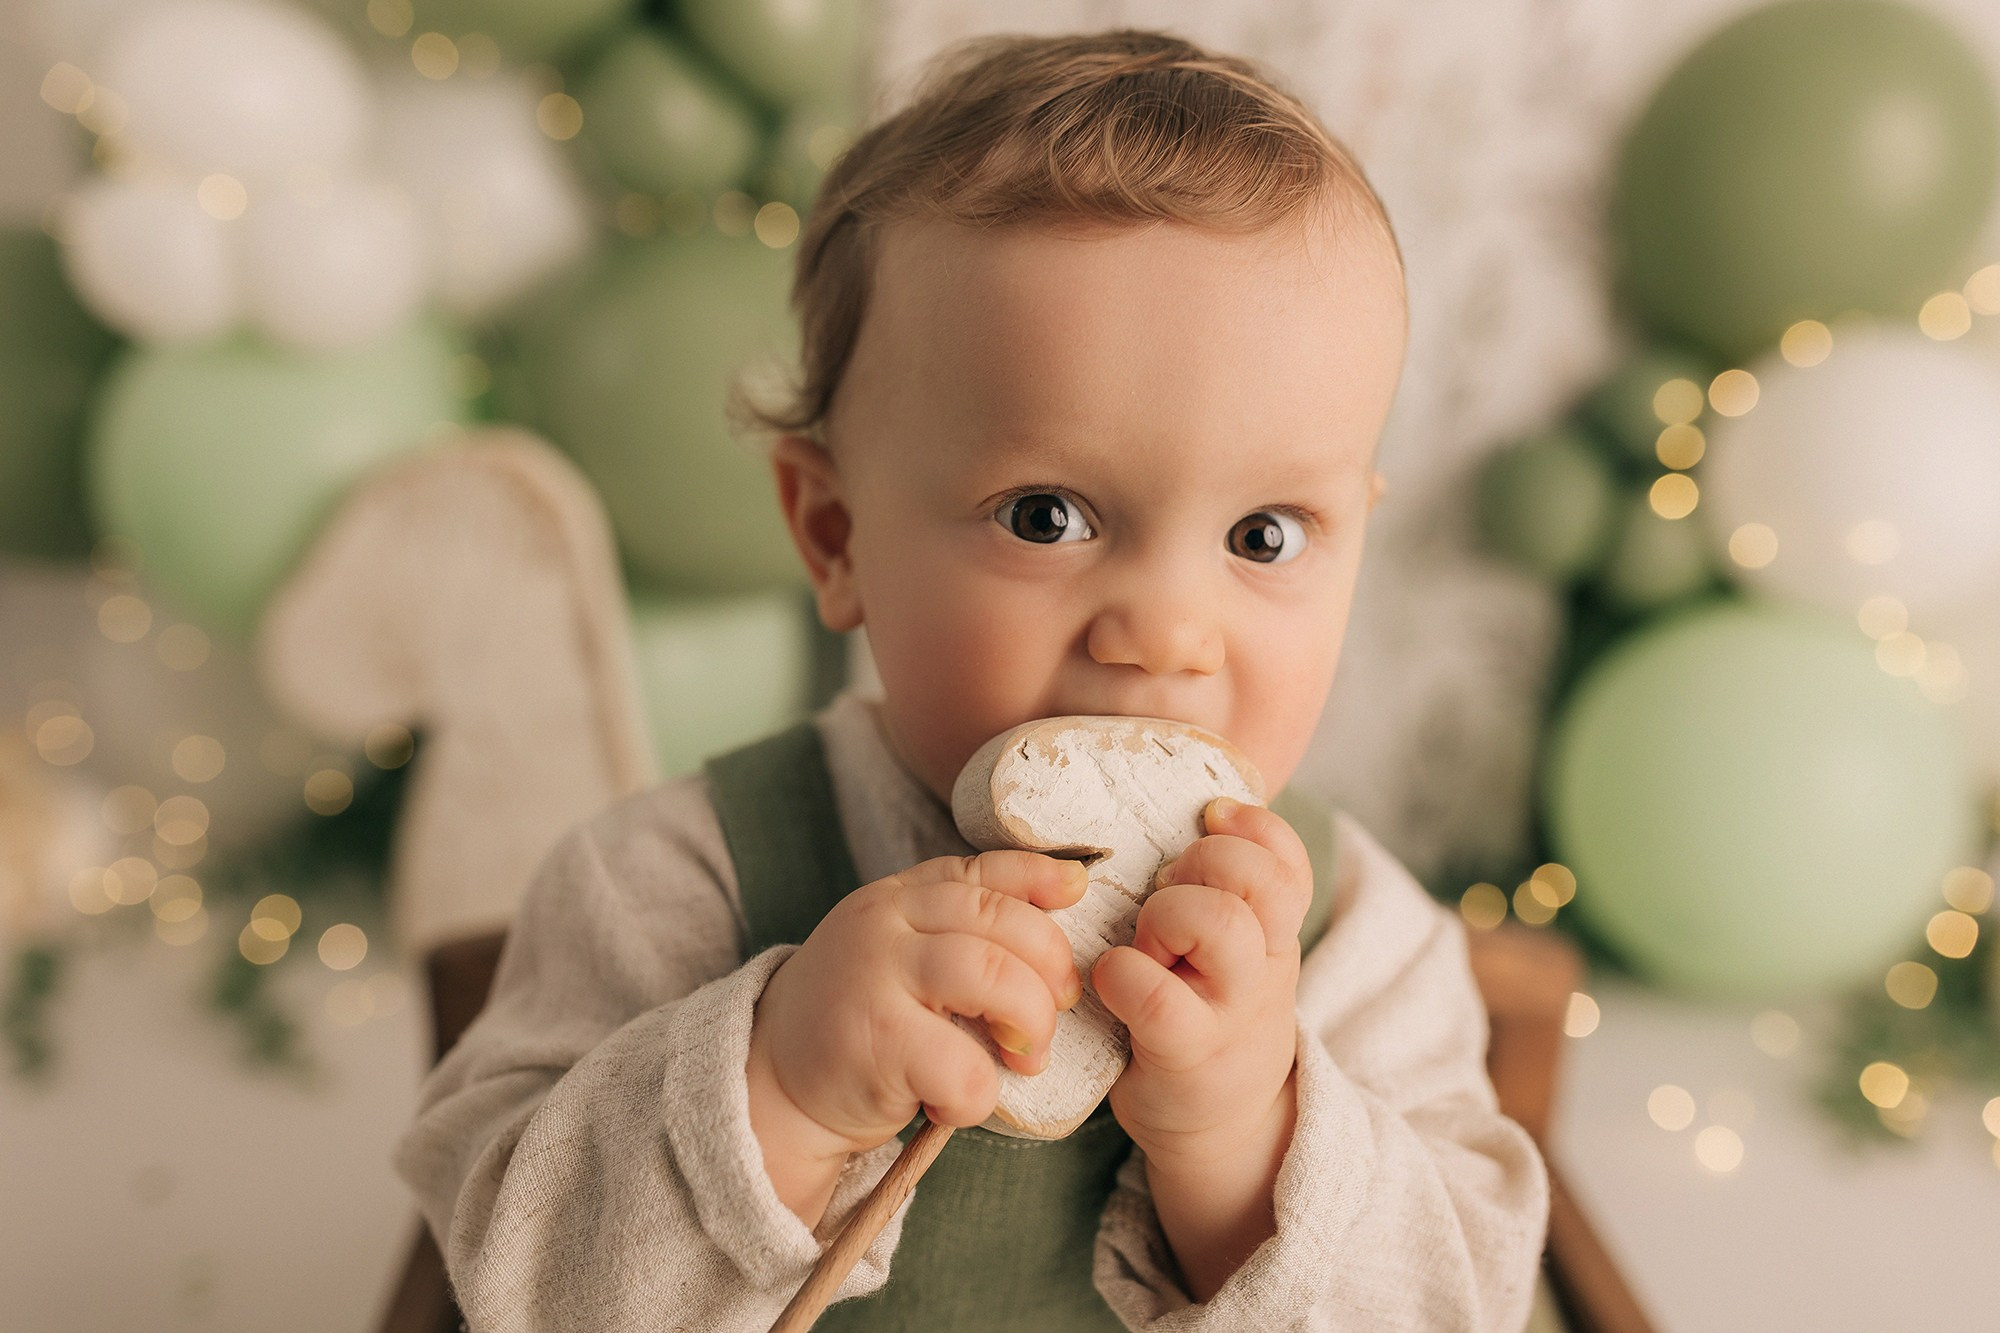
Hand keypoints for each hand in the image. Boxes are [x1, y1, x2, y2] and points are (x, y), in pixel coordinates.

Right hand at [748, 850, 1087, 1167]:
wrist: (773, 1081)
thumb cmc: (861, 1016)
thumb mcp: (903, 949)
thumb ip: (966, 922)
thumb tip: (1071, 885)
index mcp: (900, 896)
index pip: (986, 870)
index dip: (1042, 879)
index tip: (1079, 895)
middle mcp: (886, 923)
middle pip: (1005, 924)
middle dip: (1050, 974)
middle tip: (1050, 1017)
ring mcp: (877, 977)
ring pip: (995, 980)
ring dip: (1029, 1027)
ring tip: (1022, 1059)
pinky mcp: (875, 1043)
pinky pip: (963, 1067)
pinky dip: (977, 1094)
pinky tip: (952, 1100)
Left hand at [1091, 796, 1310, 1165]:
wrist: (1222, 1131)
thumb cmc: (1207, 1018)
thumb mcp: (1238, 957)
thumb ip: (1223, 895)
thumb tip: (1188, 814)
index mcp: (1274, 934)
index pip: (1289, 861)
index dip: (1254, 827)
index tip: (1210, 817)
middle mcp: (1264, 967)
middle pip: (1256, 879)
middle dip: (1199, 866)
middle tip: (1163, 896)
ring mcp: (1230, 1012)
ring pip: (1220, 924)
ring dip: (1166, 917)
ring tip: (1145, 944)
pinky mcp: (1186, 1053)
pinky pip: (1156, 994)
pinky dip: (1122, 974)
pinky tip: (1113, 981)